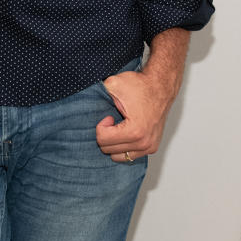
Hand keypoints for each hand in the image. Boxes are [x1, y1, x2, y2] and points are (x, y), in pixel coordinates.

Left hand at [96, 29, 188, 163]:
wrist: (161, 86)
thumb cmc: (140, 85)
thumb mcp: (114, 84)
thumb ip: (97, 92)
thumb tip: (79, 96)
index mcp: (135, 131)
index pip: (102, 140)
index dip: (101, 126)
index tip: (108, 116)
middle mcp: (143, 143)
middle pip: (108, 150)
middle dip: (106, 134)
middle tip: (113, 120)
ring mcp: (148, 147)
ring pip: (117, 156)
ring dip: (113, 143)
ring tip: (119, 127)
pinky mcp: (151, 148)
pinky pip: (129, 156)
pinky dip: (123, 147)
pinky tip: (125, 133)